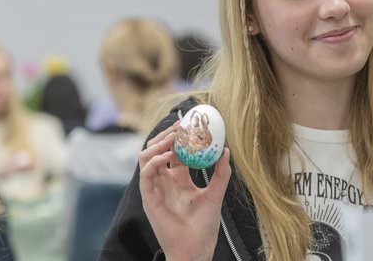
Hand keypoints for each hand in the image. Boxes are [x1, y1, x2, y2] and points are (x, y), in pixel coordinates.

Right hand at [139, 121, 231, 260]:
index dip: (179, 137)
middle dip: (166, 136)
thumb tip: (226, 150)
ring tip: (173, 138)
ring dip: (157, 144)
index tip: (189, 124)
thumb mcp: (215, 194)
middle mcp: (165, 182)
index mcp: (179, 179)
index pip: (175, 151)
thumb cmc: (204, 226)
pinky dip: (154, 161)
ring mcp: (155, 189)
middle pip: (158, 150)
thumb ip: (221, 173)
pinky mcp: (149, 199)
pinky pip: (145, 175)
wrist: (196, 249)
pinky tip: (168, 156)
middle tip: (180, 126)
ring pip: (146, 158)